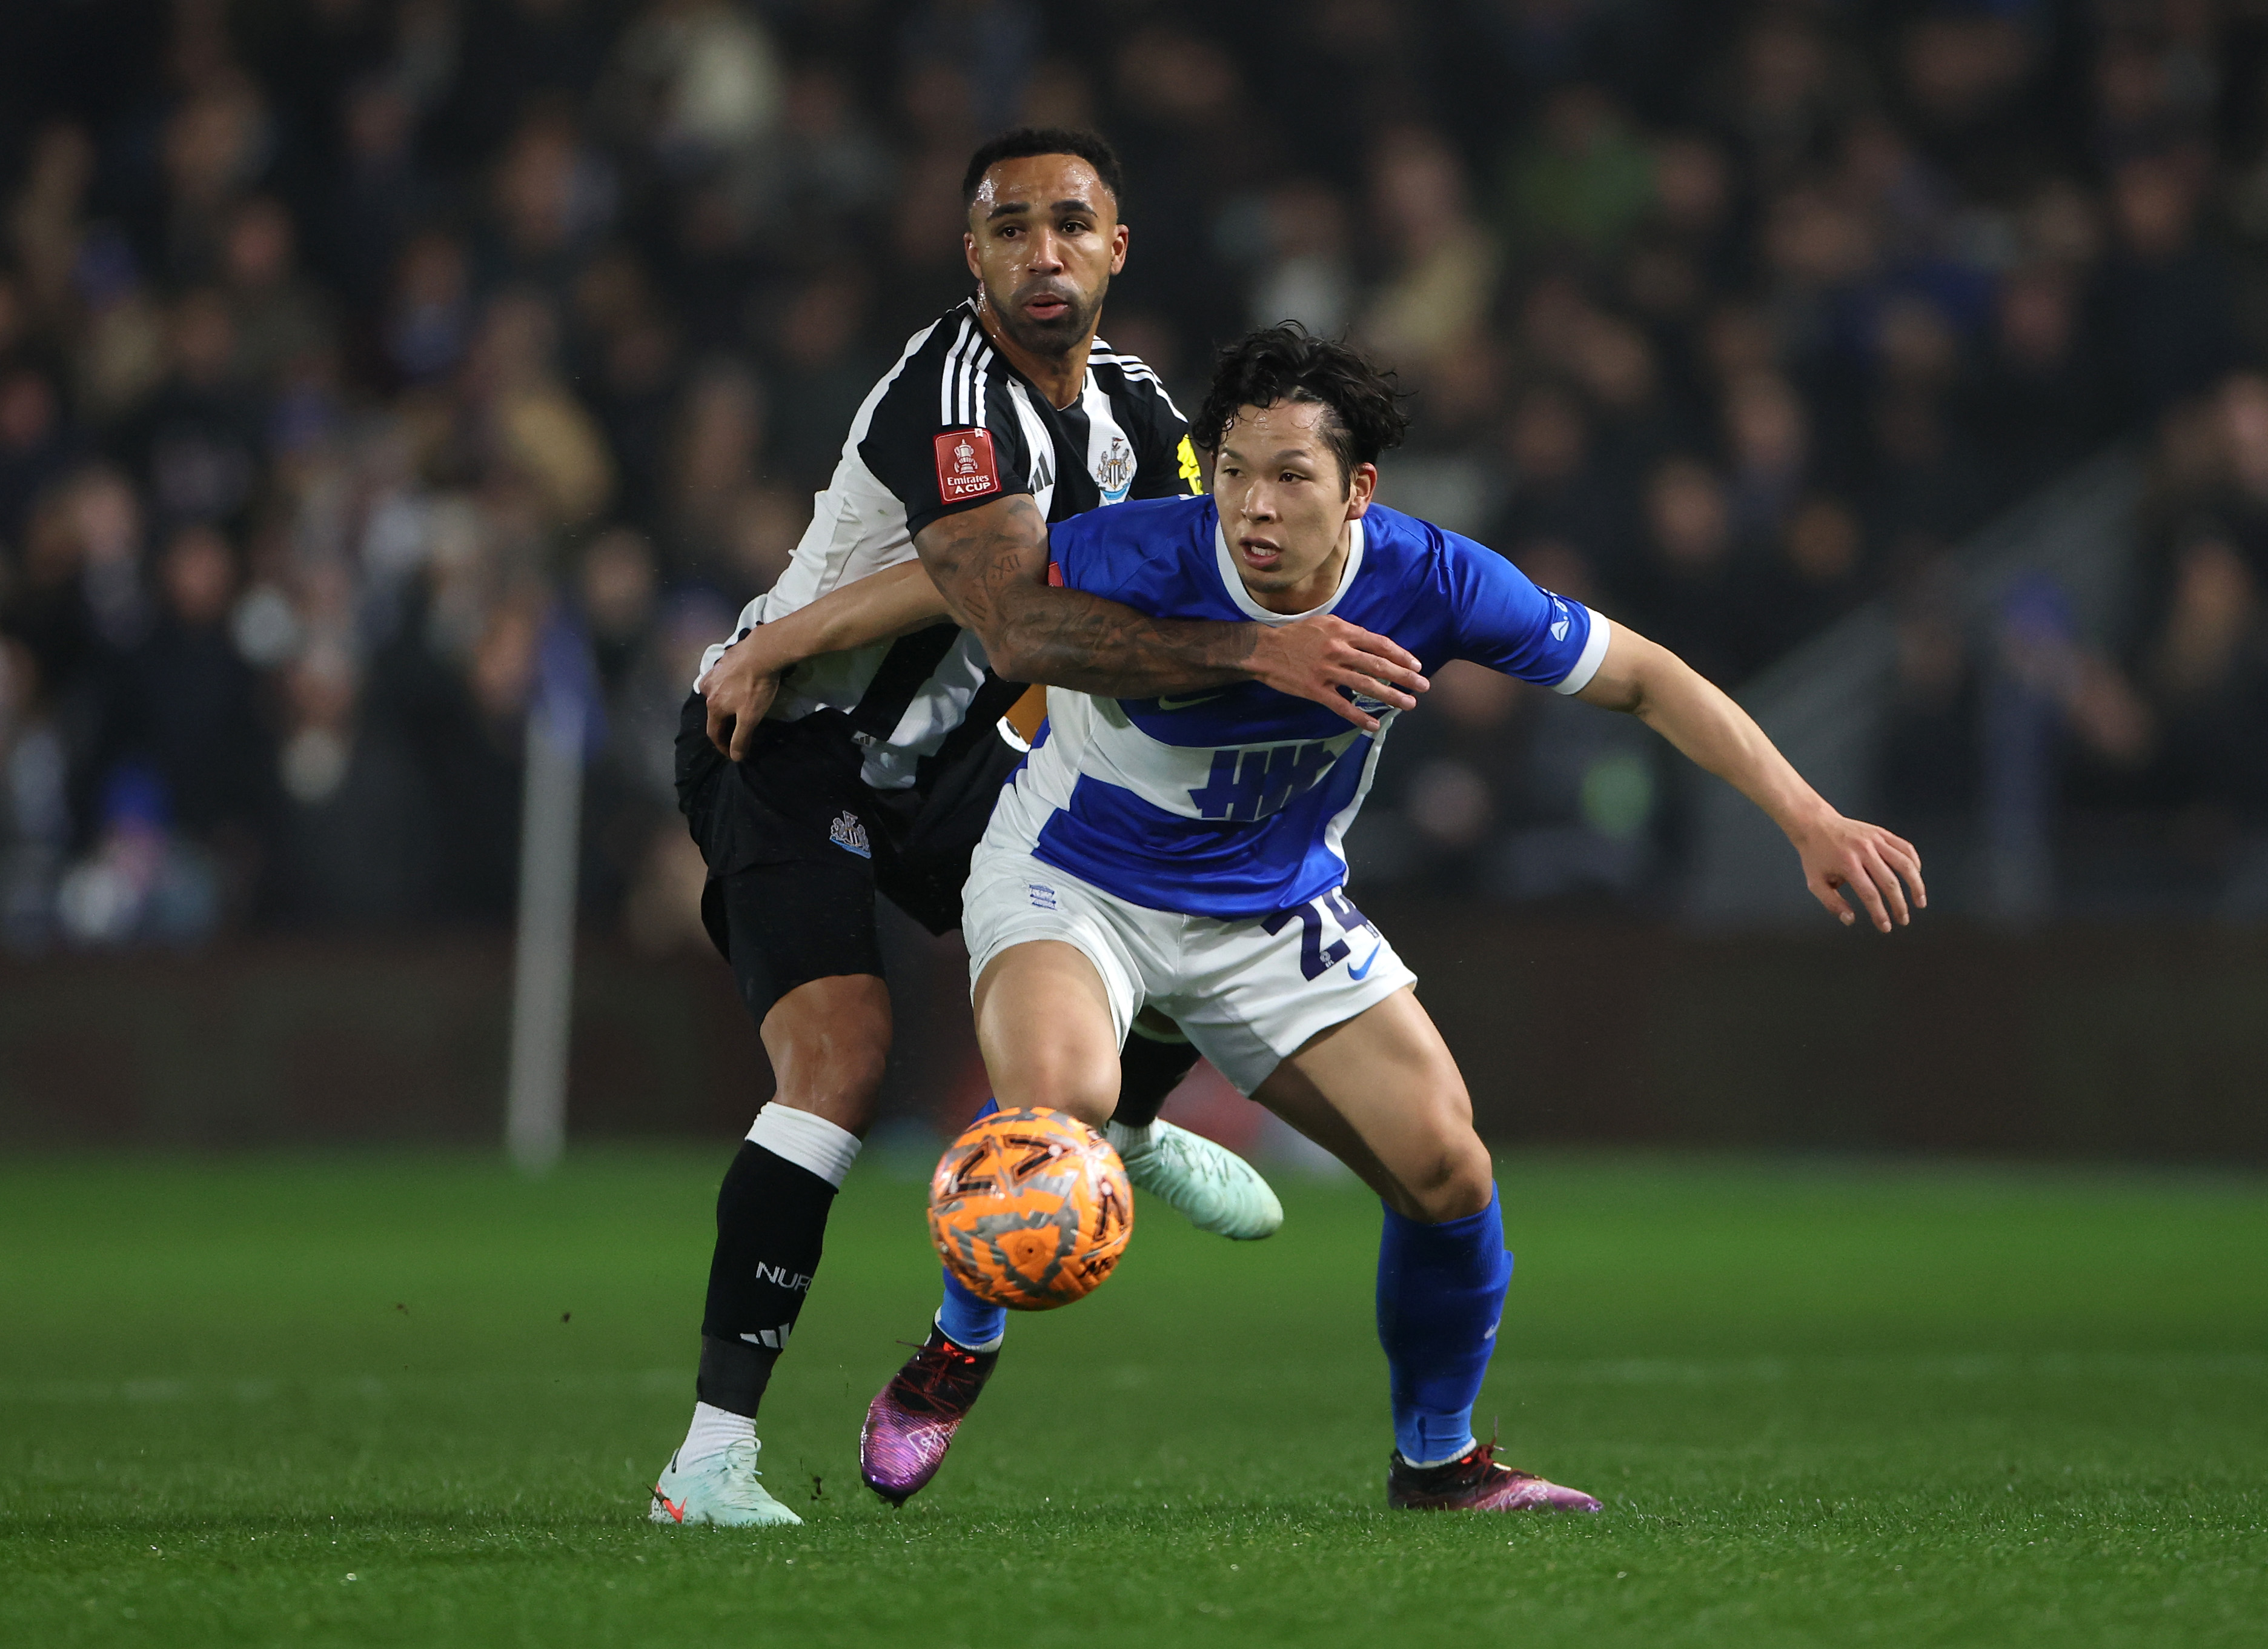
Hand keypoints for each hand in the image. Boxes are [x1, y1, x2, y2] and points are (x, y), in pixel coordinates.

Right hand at [702, 632, 784, 760]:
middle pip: (713, 713)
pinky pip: (721, 678)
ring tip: (734, 707)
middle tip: (735, 730)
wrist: (762, 651)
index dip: (722, 745)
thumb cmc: (756, 686)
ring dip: (723, 703)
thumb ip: (740, 738)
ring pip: (715, 693)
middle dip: (723, 724)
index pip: (713, 732)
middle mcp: (708, 689)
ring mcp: (713, 672)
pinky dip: (726, 686)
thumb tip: (734, 757)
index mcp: (713, 706)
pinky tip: (736, 684)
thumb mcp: (750, 717)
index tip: (731, 752)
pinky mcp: (723, 660)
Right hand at [1246, 616, 1427, 732]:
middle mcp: (1337, 650)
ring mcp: (1326, 672)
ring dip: (1390, 696)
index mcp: (1342, 631)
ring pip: (1365, 686)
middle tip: (1423, 686)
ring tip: (1408, 704)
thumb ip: (1348, 632)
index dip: (1400, 655)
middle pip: (1378, 666)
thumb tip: (1373, 644)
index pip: (1379, 644)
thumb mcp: (1324, 623)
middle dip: (1404, 677)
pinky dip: (1359, 717)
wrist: (1264, 650)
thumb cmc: (1295, 635)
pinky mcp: (1315, 690)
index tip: (1416, 665)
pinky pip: (1341, 706)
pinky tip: (1373, 725)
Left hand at [1792, 813, 1925, 932]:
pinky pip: (1905, 848)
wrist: (1815, 824)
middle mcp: (1863, 850)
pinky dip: (1915, 863)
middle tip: (1903, 920)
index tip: (1886, 927)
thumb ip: (1832, 903)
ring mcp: (1875, 839)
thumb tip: (1851, 920)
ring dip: (1916, 885)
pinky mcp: (1882, 832)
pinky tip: (1916, 877)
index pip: (1869, 894)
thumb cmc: (1815, 856)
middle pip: (1890, 882)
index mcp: (1847, 863)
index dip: (1880, 913)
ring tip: (1920, 902)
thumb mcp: (1815, 882)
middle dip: (1899, 905)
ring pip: (1904, 863)